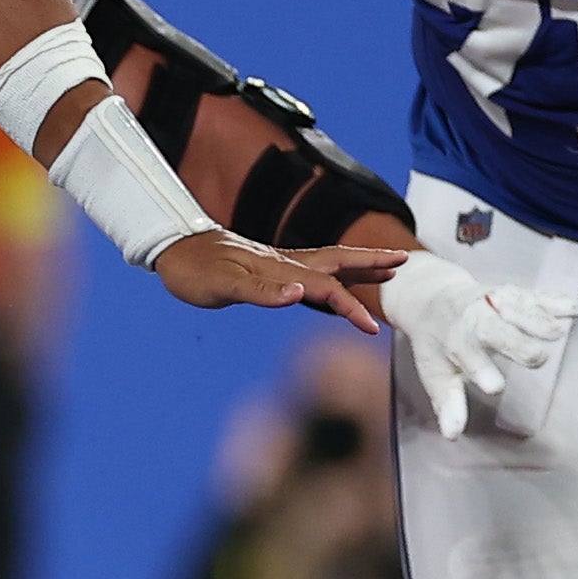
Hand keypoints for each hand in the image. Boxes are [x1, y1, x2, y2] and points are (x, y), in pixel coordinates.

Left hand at [152, 231, 404, 328]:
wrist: (172, 249)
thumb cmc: (194, 270)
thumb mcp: (223, 284)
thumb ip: (262, 290)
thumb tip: (301, 294)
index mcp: (279, 269)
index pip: (325, 288)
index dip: (350, 307)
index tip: (372, 329)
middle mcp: (285, 263)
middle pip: (338, 261)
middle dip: (371, 264)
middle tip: (405, 260)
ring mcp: (278, 264)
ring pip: (328, 263)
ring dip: (358, 266)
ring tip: (387, 268)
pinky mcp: (268, 268)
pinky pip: (312, 271)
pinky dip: (333, 275)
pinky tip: (335, 284)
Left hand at [378, 250, 577, 440]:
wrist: (434, 296)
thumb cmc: (438, 342)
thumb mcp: (435, 373)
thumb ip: (447, 403)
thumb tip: (452, 435)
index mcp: (458, 342)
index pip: (470, 358)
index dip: (481, 371)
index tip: (494, 387)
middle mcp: (478, 319)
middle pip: (501, 332)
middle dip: (520, 346)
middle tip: (538, 360)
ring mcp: (498, 302)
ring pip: (522, 310)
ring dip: (540, 321)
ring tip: (558, 332)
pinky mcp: (515, 293)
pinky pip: (539, 296)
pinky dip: (559, 302)